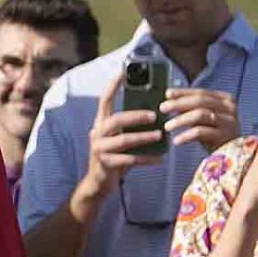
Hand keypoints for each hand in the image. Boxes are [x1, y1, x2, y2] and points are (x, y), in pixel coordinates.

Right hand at [82, 73, 164, 196]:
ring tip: (160, 135)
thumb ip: (130, 128)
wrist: (99, 183)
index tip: (122, 72)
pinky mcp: (105, 164)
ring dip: (143, 137)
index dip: (112, 86)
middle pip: (116, 119)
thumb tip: (155, 114)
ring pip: (123, 140)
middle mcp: (97, 133)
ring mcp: (99, 149)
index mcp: (101, 123)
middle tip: (154, 115)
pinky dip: (146, 159)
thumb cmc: (115, 157)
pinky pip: (129, 160)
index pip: (104, 101)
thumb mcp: (120, 139)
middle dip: (136, 116)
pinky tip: (159, 159)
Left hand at [162, 88, 238, 151]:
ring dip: (181, 120)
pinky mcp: (225, 137)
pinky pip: (202, 132)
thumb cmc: (214, 134)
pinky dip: (186, 135)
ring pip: (201, 115)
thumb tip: (169, 97)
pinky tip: (176, 141)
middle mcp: (230, 108)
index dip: (183, 92)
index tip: (167, 94)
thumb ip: (190, 107)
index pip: (201, 92)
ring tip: (167, 126)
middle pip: (201, 101)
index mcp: (225, 100)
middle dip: (179, 104)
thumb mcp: (203, 118)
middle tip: (162, 108)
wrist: (231, 156)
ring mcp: (229, 122)